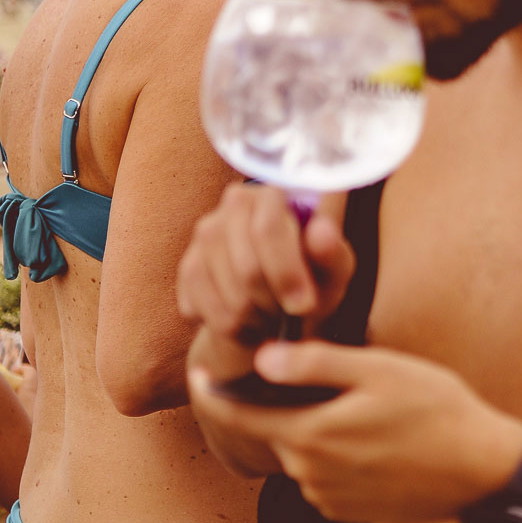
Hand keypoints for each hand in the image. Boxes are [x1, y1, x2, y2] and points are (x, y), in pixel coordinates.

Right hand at [176, 183, 354, 343]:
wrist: (281, 301)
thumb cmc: (314, 278)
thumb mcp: (334, 271)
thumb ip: (332, 253)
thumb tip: (322, 230)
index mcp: (275, 195)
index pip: (268, 230)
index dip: (287, 273)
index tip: (304, 306)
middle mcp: (234, 204)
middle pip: (246, 268)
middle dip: (273, 302)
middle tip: (289, 316)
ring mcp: (205, 234)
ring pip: (226, 293)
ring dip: (254, 318)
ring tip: (273, 319)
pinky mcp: (187, 266)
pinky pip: (202, 308)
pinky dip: (230, 327)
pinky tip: (249, 325)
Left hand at [187, 340, 521, 522]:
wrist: (482, 471)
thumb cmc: (438, 410)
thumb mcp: (381, 370)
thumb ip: (317, 364)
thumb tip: (262, 358)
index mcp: (310, 434)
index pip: (239, 415)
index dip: (214, 393)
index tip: (199, 374)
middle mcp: (308, 474)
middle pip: (277, 431)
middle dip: (288, 405)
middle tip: (334, 380)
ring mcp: (328, 499)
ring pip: (304, 454)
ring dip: (319, 432)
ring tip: (369, 412)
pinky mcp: (349, 514)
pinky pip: (326, 478)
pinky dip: (339, 458)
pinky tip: (379, 443)